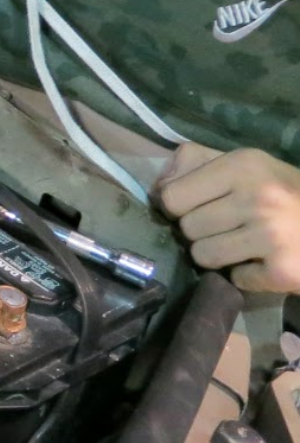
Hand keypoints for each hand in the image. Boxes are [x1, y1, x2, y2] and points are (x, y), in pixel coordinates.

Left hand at [158, 143, 299, 292]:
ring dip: (219, 255)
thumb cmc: (286, 193)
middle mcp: (257, 197)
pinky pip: (234, 279)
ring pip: (203, 256)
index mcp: (243, 165)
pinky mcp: (283, 271)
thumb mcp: (247, 165)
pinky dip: (247, 275)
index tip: (197, 207)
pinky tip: (266, 261)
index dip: (178, 207)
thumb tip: (156, 187)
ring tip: (244, 244)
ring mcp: (272, 236)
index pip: (172, 196)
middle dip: (201, 231)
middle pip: (186, 228)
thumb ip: (196, 164)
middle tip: (229, 227)